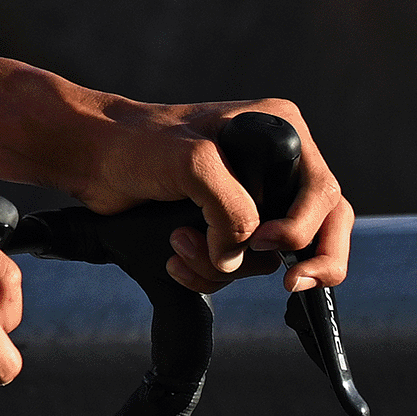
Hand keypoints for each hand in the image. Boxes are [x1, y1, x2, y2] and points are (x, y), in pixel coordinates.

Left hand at [64, 99, 353, 295]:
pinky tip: (177, 259)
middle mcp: (276, 166)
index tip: (264, 242)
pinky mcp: (225, 226)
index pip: (323, 194)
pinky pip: (238, 268)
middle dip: (304, 262)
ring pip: (269, 259)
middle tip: (290, 283)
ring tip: (180, 243)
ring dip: (225, 265)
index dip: (304, 229)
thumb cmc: (137, 144)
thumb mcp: (193, 162)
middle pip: (320, 230)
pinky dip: (209, 274)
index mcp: (282, 132)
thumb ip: (231, 207)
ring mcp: (252, 199)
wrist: (94, 159)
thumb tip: (242, 252)